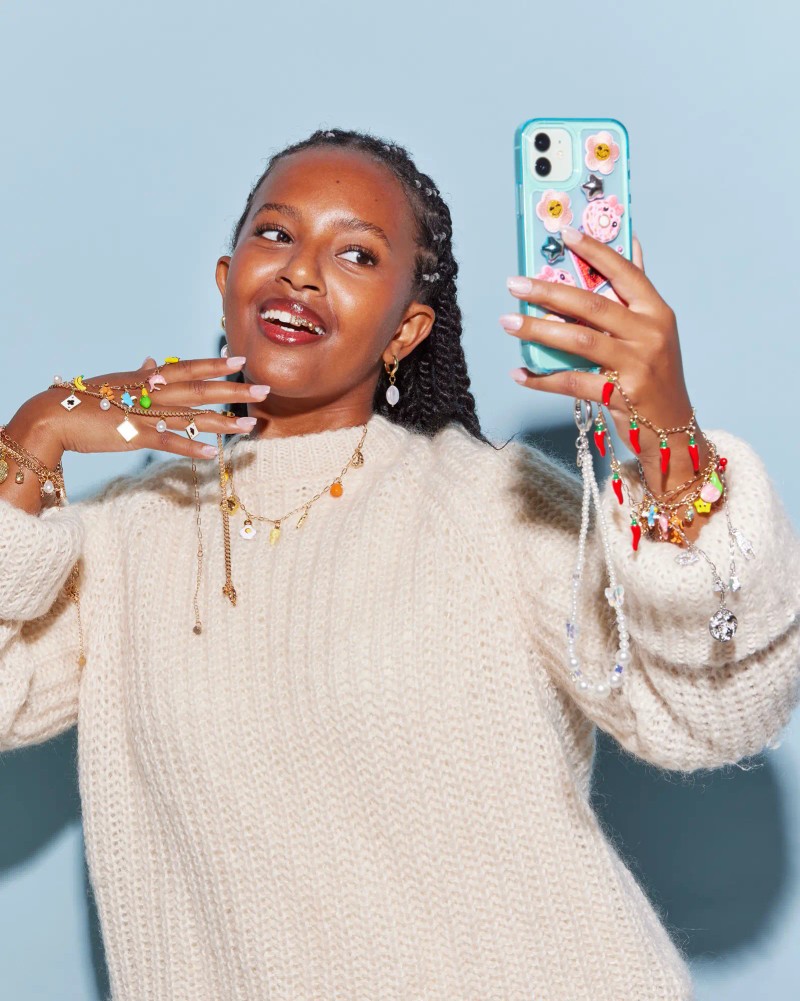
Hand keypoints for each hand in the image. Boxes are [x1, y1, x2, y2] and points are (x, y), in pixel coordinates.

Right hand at [14, 355, 269, 463]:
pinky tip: (214, 453)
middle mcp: (151, 392)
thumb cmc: (86, 399)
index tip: (242, 360)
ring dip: (223, 421)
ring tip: (251, 425)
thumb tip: (153, 360)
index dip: (215, 364)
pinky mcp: (136, 436)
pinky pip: (170, 443)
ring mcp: (145, 414)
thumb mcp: (116, 381)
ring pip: (192, 417)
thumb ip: (141, 373)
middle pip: (200, 389)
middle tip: (265, 389)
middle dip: (234, 390)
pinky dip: (192, 448)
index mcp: (148, 378)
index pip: (188, 368)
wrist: (55, 416)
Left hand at [500, 226, 708, 495]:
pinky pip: (571, 382)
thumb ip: (636, 291)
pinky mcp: (619, 395)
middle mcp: (648, 334)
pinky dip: (542, 378)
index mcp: (656, 312)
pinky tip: (520, 373)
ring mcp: (635, 365)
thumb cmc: (656, 375)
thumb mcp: (655, 330)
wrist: (672, 428)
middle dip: (548, 291)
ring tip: (508, 322)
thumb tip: (630, 241)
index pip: (624, 272)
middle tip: (514, 284)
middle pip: (591, 305)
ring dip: (537, 330)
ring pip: (577, 341)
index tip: (564, 233)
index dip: (594, 251)